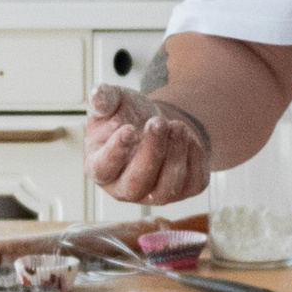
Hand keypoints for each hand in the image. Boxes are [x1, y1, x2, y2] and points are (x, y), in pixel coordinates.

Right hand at [85, 79, 209, 208]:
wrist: (156, 124)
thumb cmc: (127, 117)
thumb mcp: (113, 102)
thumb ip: (103, 98)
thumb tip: (97, 98)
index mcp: (100, 166)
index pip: (103, 168)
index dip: (115, 152)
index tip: (129, 129)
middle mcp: (125, 188)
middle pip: (136, 184)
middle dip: (151, 152)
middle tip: (158, 123)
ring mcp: (155, 194)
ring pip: (166, 188)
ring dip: (174, 154)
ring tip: (177, 126)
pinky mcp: (184, 190)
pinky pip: (192, 182)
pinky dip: (193, 157)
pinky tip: (186, 136)